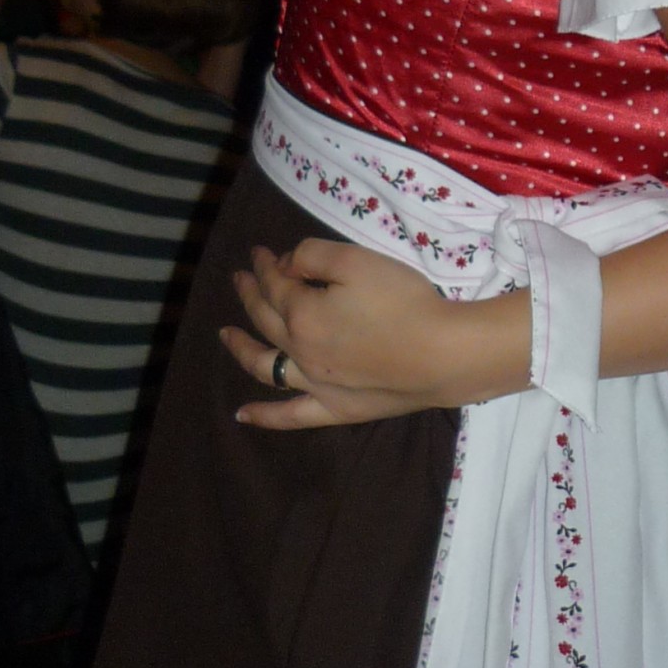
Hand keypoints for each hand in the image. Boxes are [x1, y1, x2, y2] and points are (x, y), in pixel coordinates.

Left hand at [219, 238, 521, 427]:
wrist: (444, 354)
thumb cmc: (404, 302)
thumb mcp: (357, 261)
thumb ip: (313, 255)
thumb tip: (286, 264)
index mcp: (301, 312)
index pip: (276, 283)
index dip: (267, 264)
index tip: (263, 251)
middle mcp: (299, 349)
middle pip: (266, 317)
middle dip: (251, 292)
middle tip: (241, 276)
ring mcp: (315, 383)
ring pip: (267, 365)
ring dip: (241, 347)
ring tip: (224, 334)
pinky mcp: (336, 408)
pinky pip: (292, 415)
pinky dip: (265, 416)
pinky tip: (242, 415)